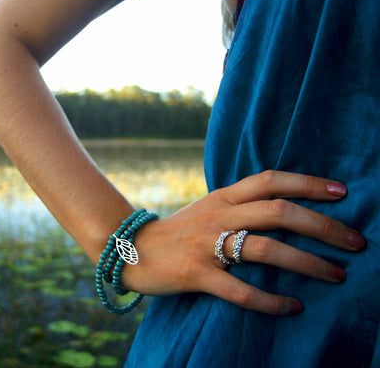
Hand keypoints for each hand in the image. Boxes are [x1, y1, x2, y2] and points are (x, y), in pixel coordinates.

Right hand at [123, 170, 365, 314]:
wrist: (130, 249)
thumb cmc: (178, 231)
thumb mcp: (208, 207)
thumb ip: (241, 204)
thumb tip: (286, 206)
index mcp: (222, 197)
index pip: (270, 180)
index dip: (307, 183)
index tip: (342, 193)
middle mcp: (218, 216)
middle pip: (277, 213)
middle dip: (323, 226)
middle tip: (356, 243)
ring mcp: (206, 245)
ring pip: (265, 249)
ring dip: (307, 263)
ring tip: (337, 275)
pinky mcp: (196, 275)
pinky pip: (240, 290)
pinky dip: (270, 300)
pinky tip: (292, 306)